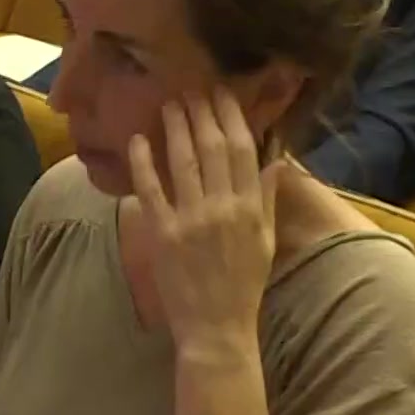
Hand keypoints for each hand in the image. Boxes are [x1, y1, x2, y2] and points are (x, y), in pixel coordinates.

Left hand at [122, 92, 278, 359]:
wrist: (218, 326)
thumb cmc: (244, 284)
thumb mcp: (265, 240)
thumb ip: (267, 199)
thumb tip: (275, 160)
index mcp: (250, 208)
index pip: (243, 151)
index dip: (231, 118)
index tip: (222, 93)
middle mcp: (223, 208)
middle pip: (213, 149)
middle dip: (202, 114)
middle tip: (192, 88)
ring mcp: (191, 220)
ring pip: (183, 163)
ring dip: (175, 129)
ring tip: (169, 104)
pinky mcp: (163, 234)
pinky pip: (151, 191)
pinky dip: (143, 164)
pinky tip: (138, 140)